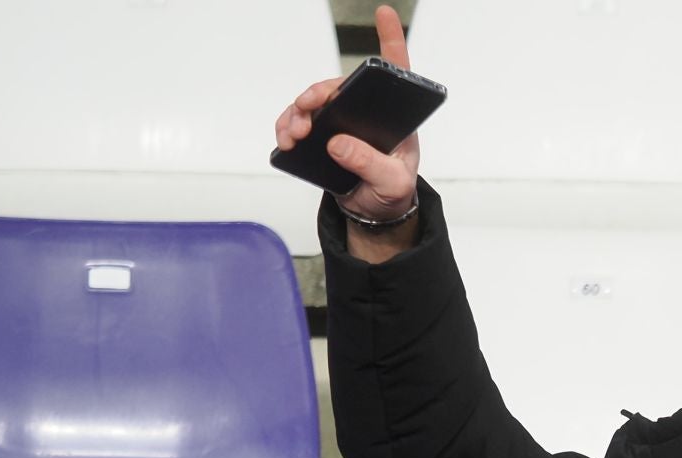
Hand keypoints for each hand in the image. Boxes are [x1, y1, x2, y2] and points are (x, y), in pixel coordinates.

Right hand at [273, 7, 419, 228]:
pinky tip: (286, 139)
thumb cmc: (392, 193)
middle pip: (339, 86)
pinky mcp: (323, 135)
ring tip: (295, 133)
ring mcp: (342, 121)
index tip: (384, 12)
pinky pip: (299, 121)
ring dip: (298, 112)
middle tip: (307, 109)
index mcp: (394, 118)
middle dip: (317, 92)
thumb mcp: (392, 183)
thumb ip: (371, 164)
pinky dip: (287, 126)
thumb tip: (338, 143)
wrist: (375, 213)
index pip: (395, 74)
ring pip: (314, 102)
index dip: (390, 40)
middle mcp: (365, 112)